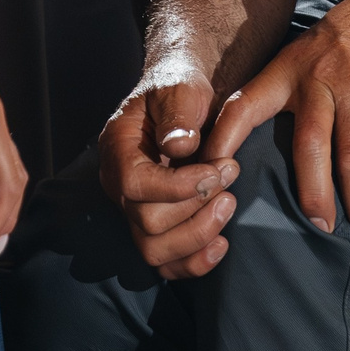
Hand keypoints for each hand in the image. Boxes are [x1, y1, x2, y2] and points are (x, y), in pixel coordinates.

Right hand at [98, 61, 242, 278]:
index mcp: (117, 149)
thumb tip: (180, 147)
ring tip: (230, 206)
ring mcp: (134, 209)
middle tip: (232, 175)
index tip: (218, 170)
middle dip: (197, 207)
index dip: (180, 187)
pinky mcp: (156, 226)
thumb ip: (177, 113)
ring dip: (197, 236)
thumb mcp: (179, 87)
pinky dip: (194, 262)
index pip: (136, 186)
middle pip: (147, 224)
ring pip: (154, 251)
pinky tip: (221, 245)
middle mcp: (118, 186)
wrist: (181, 98)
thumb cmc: (178, 88)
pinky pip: (166, 262)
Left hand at [204, 0, 349, 238]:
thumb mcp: (288, 65)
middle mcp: (319, 85)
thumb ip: (264, 103)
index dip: (225, 140)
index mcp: (284, 76)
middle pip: (311, 147)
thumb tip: (227, 156)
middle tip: (319, 227)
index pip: (244, 107)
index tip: (214, 174)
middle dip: (314, 194)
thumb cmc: (325, 53)